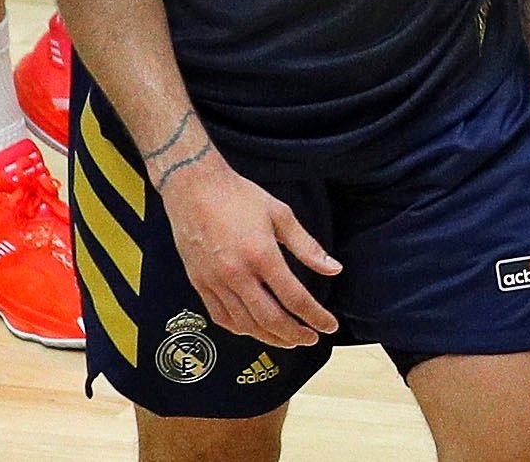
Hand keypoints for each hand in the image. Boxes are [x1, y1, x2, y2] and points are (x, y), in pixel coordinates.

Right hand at [162, 153, 342, 348]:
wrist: (194, 189)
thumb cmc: (241, 197)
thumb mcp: (281, 215)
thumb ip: (308, 247)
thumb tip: (334, 270)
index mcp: (262, 256)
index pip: (295, 298)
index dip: (315, 316)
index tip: (329, 326)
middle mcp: (237, 276)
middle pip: (270, 319)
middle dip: (294, 335)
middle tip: (312, 339)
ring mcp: (214, 283)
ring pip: (245, 324)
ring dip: (269, 337)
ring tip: (289, 340)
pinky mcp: (199, 285)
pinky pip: (221, 318)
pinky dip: (241, 329)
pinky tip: (255, 330)